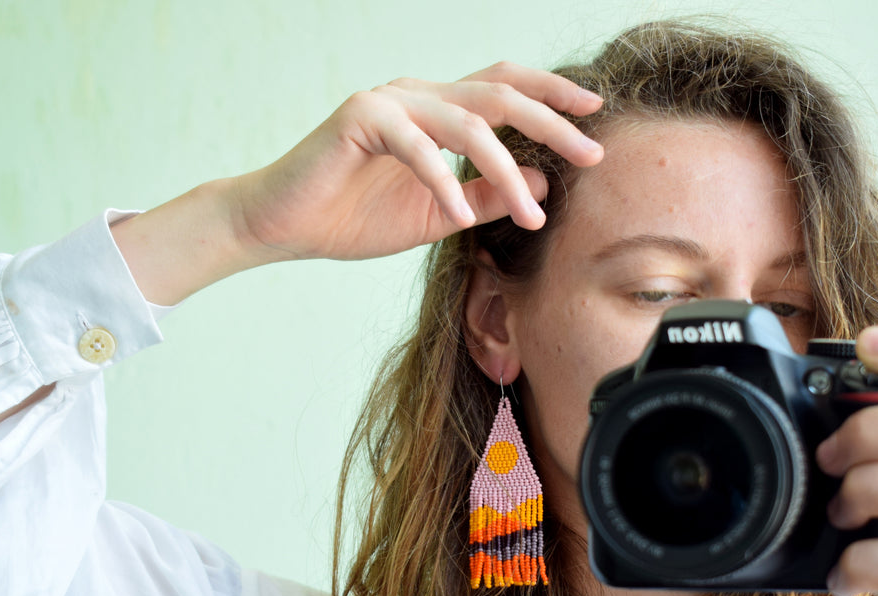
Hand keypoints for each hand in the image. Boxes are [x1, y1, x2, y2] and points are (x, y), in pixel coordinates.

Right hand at [230, 62, 603, 261]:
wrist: (282, 225)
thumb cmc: (352, 216)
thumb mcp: (438, 214)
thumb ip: (487, 195)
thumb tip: (543, 182)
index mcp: (437, 109)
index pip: (505, 88)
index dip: (552, 94)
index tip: (596, 116)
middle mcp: (418, 95)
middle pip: (500, 93)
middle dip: (553, 122)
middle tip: (593, 153)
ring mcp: (388, 101)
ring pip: (468, 123)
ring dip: (506, 171)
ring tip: (533, 215)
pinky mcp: (359, 119)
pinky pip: (417, 148)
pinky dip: (444, 183)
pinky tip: (460, 215)